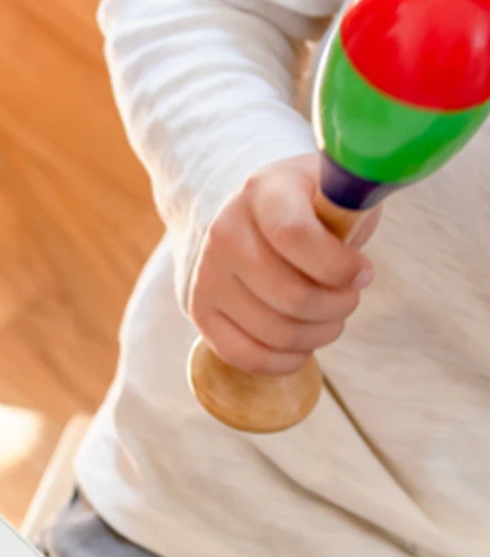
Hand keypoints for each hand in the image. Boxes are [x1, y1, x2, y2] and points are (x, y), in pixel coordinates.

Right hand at [190, 153, 377, 376]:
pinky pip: (245, 356)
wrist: (253, 216)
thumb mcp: (333, 188)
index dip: (337, 267)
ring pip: (272, 331)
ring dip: (316, 335)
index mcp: (262, 191)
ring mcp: (207, 276)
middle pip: (288, 295)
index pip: (295, 237)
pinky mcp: (202, 312)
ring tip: (331, 321)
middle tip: (350, 300)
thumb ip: (352, 211)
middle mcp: (224, 233)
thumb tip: (360, 271)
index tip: (364, 275)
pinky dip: (284, 360)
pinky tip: (304, 347)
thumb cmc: (308, 206)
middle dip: (335, 307)